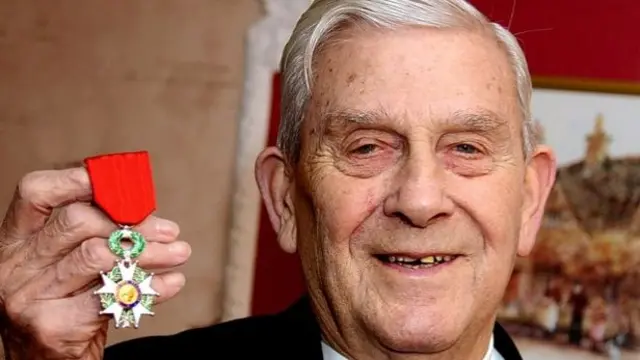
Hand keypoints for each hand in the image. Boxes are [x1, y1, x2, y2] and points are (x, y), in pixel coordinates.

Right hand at [0, 168, 190, 358]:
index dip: (75, 179)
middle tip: (170, 231)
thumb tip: (143, 212)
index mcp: (15, 243)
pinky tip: (172, 282)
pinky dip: (151, 286)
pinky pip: (111, 294)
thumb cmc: (66, 310)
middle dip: (132, 223)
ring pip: (98, 254)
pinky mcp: (51, 326)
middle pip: (77, 222)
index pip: (35, 193)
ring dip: (149, 252)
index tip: (119, 182)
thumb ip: (93, 238)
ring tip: (180, 253)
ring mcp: (28, 297)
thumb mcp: (69, 269)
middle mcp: (14, 267)